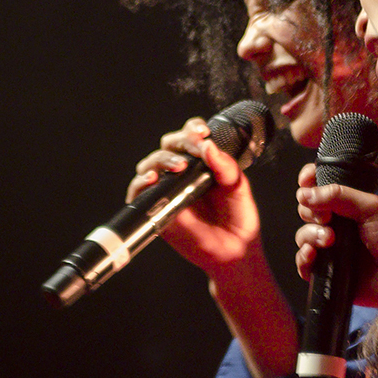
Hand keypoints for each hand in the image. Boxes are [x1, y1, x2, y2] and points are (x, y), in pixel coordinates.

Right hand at [126, 117, 260, 274]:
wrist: (236, 249)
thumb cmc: (238, 217)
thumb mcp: (237, 186)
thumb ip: (225, 166)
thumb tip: (208, 146)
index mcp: (202, 164)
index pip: (190, 137)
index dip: (192, 129)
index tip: (203, 131)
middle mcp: (182, 174)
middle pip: (168, 146)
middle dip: (179, 141)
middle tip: (194, 146)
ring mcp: (167, 190)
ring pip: (150, 164)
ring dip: (162, 159)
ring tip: (180, 166)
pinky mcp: (156, 209)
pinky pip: (138, 193)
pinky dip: (141, 183)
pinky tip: (153, 179)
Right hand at [295, 162, 377, 307]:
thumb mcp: (370, 208)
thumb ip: (339, 195)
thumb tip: (304, 193)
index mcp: (347, 206)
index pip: (319, 187)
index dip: (309, 181)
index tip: (306, 181)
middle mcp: (336, 225)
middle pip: (306, 210)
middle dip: (311, 212)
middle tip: (328, 218)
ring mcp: (330, 248)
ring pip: (303, 235)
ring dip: (310, 235)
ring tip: (329, 240)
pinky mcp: (326, 271)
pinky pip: (302, 263)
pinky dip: (303, 257)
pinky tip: (312, 255)